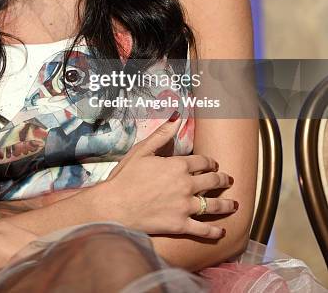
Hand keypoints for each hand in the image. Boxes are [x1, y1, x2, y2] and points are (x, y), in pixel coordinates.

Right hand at [102, 113, 235, 238]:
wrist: (115, 206)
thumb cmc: (125, 177)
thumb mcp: (142, 151)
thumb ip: (161, 135)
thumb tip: (176, 117)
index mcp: (178, 165)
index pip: (202, 161)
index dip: (210, 162)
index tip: (213, 164)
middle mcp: (186, 185)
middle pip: (212, 181)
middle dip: (223, 179)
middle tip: (229, 180)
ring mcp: (185, 206)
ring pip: (214, 205)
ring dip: (226, 204)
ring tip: (234, 204)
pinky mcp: (181, 225)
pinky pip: (204, 229)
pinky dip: (215, 231)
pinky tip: (222, 231)